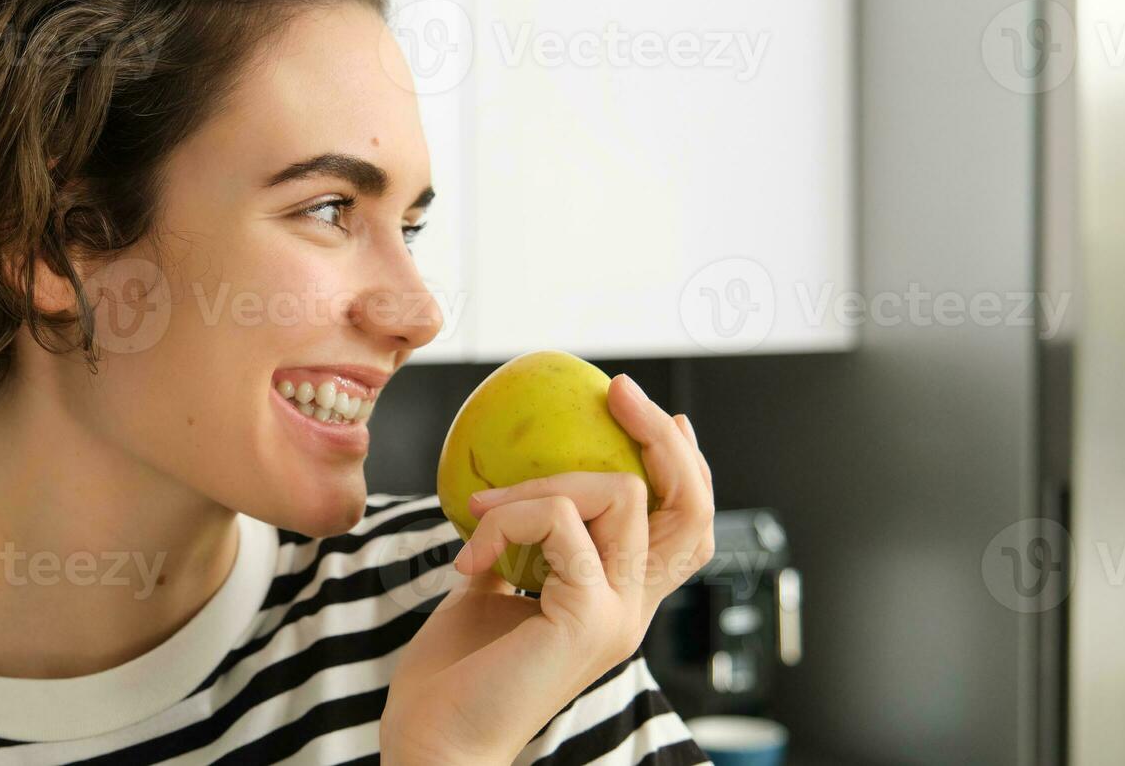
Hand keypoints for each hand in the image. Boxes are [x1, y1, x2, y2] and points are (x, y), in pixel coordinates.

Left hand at [380, 373, 716, 763]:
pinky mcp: (588, 617)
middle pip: (690, 506)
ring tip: (481, 512)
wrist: (434, 743)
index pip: (684, 526)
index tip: (641, 411)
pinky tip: (468, 558)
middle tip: (617, 393)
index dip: (682, 464)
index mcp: (619, 601)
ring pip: (619, 495)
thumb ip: (519, 544)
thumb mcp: (493, 590)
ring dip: (538, 484)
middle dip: (660, 436)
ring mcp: (619, 614)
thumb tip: (506, 485)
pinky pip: (559, 521)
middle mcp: (634, 608)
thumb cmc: (453, 677)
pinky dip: (508, 519)